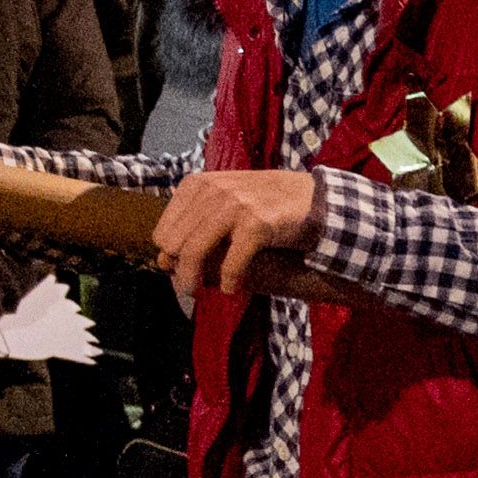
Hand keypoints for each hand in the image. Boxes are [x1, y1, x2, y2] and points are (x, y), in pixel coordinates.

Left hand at [150, 168, 321, 295]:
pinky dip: (230, 281)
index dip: (170, 256)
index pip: (164, 232)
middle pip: (174, 244)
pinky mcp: (256, 224)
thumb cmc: (266, 204)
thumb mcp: (225, 202)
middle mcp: (212, 191)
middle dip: (179, 269)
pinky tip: (233, 289)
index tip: (181, 270)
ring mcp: (235, 206)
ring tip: (198, 293)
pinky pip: (230, 263)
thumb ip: (195, 223)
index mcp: (198, 184)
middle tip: (190, 285)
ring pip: (193, 252)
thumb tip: (162, 260)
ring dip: (193, 279)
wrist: (315, 198)